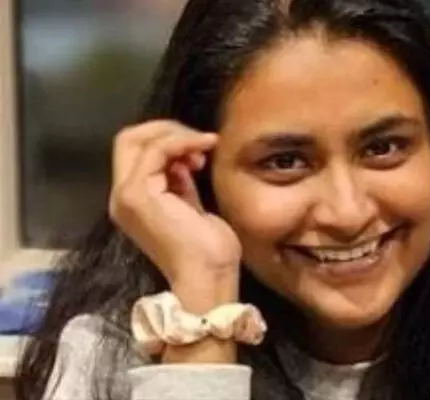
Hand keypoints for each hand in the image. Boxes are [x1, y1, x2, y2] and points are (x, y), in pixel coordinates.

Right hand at [109, 120, 241, 310]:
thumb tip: (183, 160)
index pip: (135, 151)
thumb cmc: (209, 251)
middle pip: (128, 138)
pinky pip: (155, 151)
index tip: (200, 152)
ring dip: (178, 135)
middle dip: (167, 129)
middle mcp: (121, 197)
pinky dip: (182, 141)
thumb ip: (181, 183)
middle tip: (200, 141)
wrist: (208, 276)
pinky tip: (204, 148)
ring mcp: (125, 196)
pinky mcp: (137, 195)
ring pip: (137, 138)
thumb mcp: (192, 208)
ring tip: (205, 149)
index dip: (167, 140)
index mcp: (133, 202)